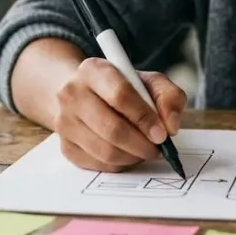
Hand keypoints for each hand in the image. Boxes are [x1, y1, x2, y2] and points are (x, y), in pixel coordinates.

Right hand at [52, 58, 187, 171]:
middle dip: (142, 144)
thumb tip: (171, 126)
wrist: (85, 95)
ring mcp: (64, 122)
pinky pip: (98, 164)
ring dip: (133, 157)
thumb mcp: (149, 82)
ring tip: (145, 150)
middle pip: (112, 128)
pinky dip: (120, 164)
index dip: (145, 118)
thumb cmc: (122, 88)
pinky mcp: (65, 146)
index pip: (120, 95)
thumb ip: (169, 97)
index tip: (162, 133)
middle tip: (157, 148)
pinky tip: (128, 154)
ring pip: (105, 151)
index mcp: (93, 70)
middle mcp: (72, 94)